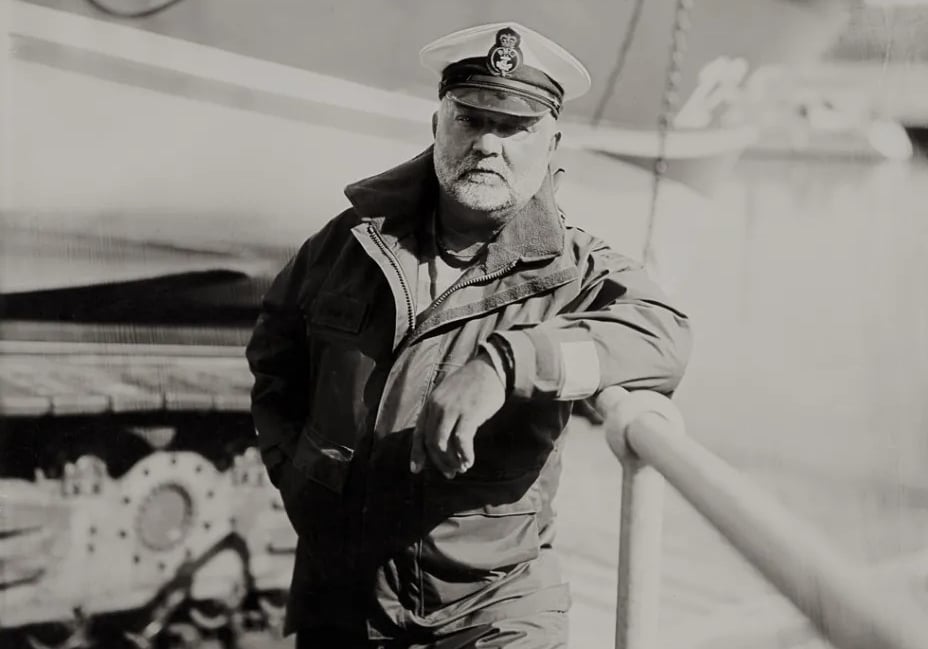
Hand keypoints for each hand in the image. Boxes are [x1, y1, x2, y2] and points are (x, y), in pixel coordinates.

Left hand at [410, 355, 505, 478]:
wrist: (490, 368)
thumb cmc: (471, 384)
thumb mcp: (448, 395)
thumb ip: (440, 413)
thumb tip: (440, 441)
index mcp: (430, 404)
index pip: (418, 433)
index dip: (417, 454)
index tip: (416, 470)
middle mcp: (437, 407)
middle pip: (431, 442)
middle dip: (439, 462)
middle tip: (450, 473)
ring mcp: (452, 409)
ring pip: (442, 444)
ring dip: (451, 461)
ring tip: (461, 468)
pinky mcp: (469, 413)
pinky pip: (461, 440)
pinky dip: (464, 454)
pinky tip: (470, 461)